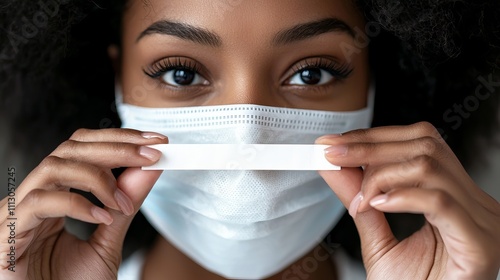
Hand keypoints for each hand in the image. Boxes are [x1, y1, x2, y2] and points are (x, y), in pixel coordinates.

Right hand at [0, 128, 167, 279]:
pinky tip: (100, 217)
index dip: (118, 139)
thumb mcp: (108, 238)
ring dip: (97, 177)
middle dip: (114, 148)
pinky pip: (37, 204)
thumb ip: (125, 202)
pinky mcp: (5, 237)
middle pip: (69, 150)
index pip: (82, 150)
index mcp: (54, 195)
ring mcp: (16, 216)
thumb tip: (150, 167)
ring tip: (122, 202)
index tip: (155, 141)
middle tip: (150, 154)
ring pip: (52, 168)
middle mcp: (34, 199)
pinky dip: (74, 204)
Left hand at [317, 122, 499, 279]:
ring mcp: (482, 221)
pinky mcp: (479, 244)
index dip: (375, 137)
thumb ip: (359, 199)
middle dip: (370, 147)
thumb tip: (333, 165)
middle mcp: (473, 203)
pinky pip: (441, 201)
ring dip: (381, 175)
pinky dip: (403, 197)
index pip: (419, 143)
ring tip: (361, 199)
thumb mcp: (377, 238)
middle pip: (425, 146)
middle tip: (333, 155)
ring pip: (431, 167)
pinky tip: (379, 204)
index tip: (334, 143)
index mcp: (454, 197)